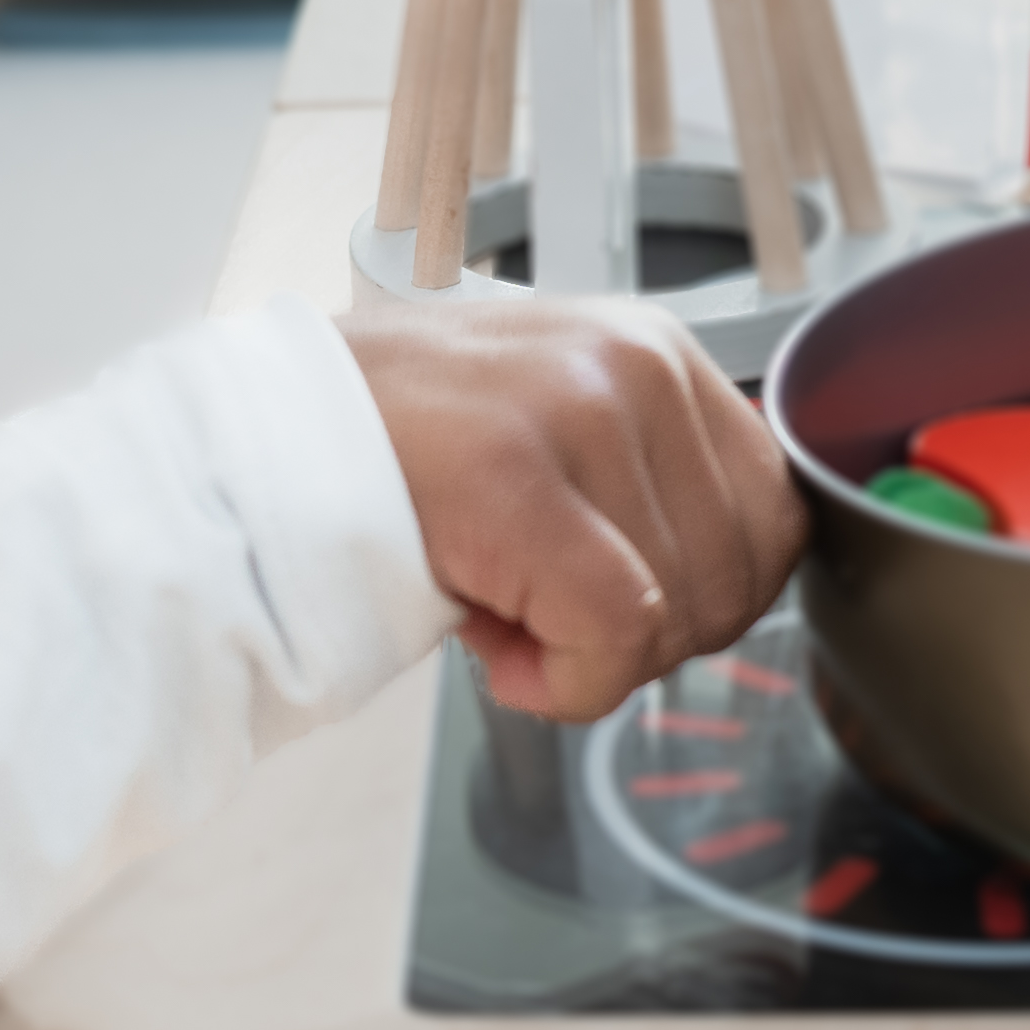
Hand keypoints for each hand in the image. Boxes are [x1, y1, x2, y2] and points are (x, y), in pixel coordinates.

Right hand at [339, 296, 807, 721]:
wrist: (256, 442)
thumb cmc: (393, 450)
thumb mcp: (550, 428)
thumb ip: (641, 484)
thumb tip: (715, 594)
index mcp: (651, 348)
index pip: (773, 513)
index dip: (712, 598)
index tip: (625, 608)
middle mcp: (632, 365)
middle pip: (736, 578)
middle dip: (646, 637)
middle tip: (541, 611)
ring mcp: (577, 414)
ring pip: (676, 615)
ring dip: (587, 656)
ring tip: (496, 605)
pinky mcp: (516, 482)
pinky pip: (614, 632)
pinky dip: (567, 682)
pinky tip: (496, 653)